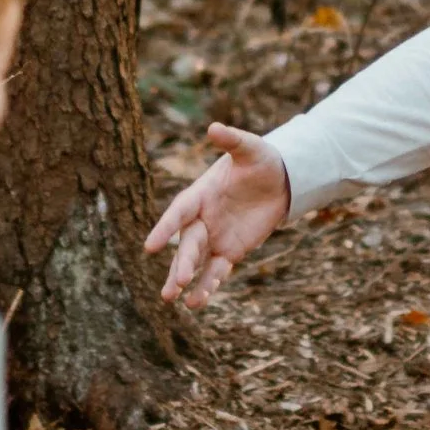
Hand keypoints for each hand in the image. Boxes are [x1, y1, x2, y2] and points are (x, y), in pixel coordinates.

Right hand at [146, 124, 290, 308]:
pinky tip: (198, 301)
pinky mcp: (229, 252)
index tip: (149, 246)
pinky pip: (215, 272)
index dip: (164, 228)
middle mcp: (202, 219)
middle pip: (187, 244)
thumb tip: (213, 128)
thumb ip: (232, 140)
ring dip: (185, 279)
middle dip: (180, 263)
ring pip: (195, 262)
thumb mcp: (250, 148)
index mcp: (200, 194)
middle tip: (175, 283)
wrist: (280, 180)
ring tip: (172, 299)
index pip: (179, 212)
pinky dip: (207, 285)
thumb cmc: (260, 160)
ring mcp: (214, 238)